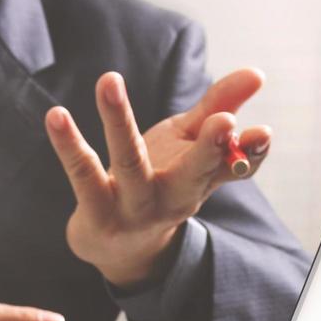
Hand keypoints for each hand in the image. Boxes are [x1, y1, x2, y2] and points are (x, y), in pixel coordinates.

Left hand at [45, 69, 272, 287]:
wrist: (116, 248)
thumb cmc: (160, 183)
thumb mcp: (189, 146)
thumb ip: (218, 107)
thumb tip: (257, 73)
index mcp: (200, 182)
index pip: (233, 168)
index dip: (251, 152)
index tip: (263, 133)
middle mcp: (172, 199)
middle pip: (193, 174)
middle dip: (209, 149)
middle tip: (223, 120)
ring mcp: (133, 209)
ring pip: (129, 163)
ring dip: (120, 120)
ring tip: (109, 79)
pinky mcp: (96, 213)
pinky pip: (82, 174)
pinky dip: (68, 144)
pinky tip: (56, 115)